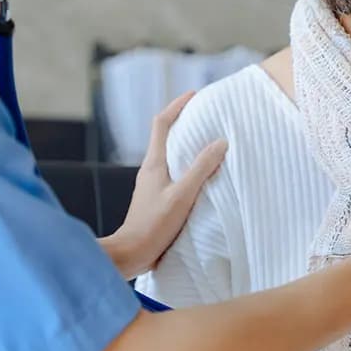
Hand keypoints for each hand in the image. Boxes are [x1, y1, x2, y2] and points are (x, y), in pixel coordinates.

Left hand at [102, 92, 227, 278]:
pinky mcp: (156, 200)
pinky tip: (202, 178)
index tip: (194, 96)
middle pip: (166, 137)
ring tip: (209, 145)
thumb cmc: (154, 225)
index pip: (162, 123)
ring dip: (187, 147)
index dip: (177, 106)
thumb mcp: (182, 195)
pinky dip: (188, 168)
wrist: (131, 254)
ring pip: (170, 157)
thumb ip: (200, 168)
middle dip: (185, 123)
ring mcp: (152, 185)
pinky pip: (173, 175)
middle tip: (208, 118)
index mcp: (154, 163)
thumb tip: (220, 142)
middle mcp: (150, 170)